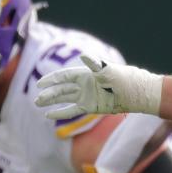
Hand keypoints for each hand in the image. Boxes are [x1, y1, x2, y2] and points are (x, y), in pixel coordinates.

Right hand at [35, 54, 162, 119]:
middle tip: (36, 98)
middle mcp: (83, 85)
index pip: (63, 76)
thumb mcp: (109, 70)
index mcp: (85, 74)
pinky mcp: (90, 107)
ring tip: (38, 105)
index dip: (51, 80)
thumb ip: (95, 64)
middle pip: (61, 89)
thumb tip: (85, 56)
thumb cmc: (123, 78)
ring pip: (64, 99)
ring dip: (52, 102)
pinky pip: (73, 111)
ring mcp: (86, 97)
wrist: (135, 93)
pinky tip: (50, 115)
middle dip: (49, 93)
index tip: (40, 83)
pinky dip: (62, 112)